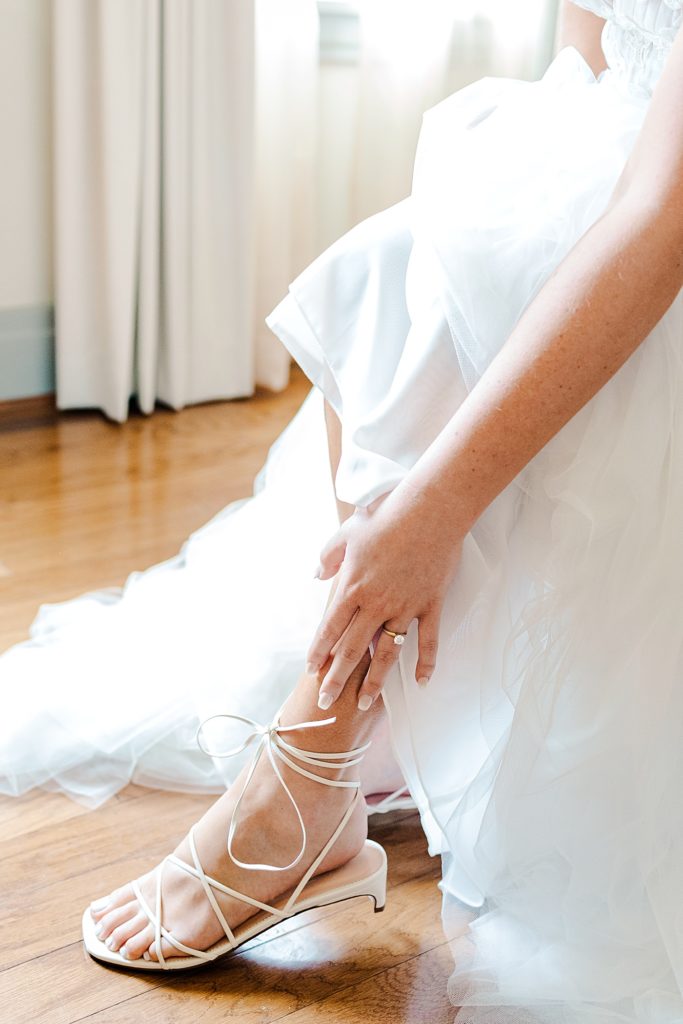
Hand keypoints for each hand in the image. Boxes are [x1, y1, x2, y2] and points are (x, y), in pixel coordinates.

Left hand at [306, 481, 462, 710]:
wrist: (428, 511)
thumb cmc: (385, 517)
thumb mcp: (346, 534)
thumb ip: (328, 557)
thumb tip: (317, 576)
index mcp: (352, 587)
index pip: (330, 628)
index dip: (319, 651)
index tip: (311, 670)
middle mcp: (376, 604)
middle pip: (352, 649)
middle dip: (337, 679)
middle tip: (327, 703)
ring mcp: (405, 607)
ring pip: (387, 653)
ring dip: (375, 681)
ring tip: (365, 703)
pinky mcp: (430, 605)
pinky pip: (428, 641)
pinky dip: (425, 663)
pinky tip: (421, 683)